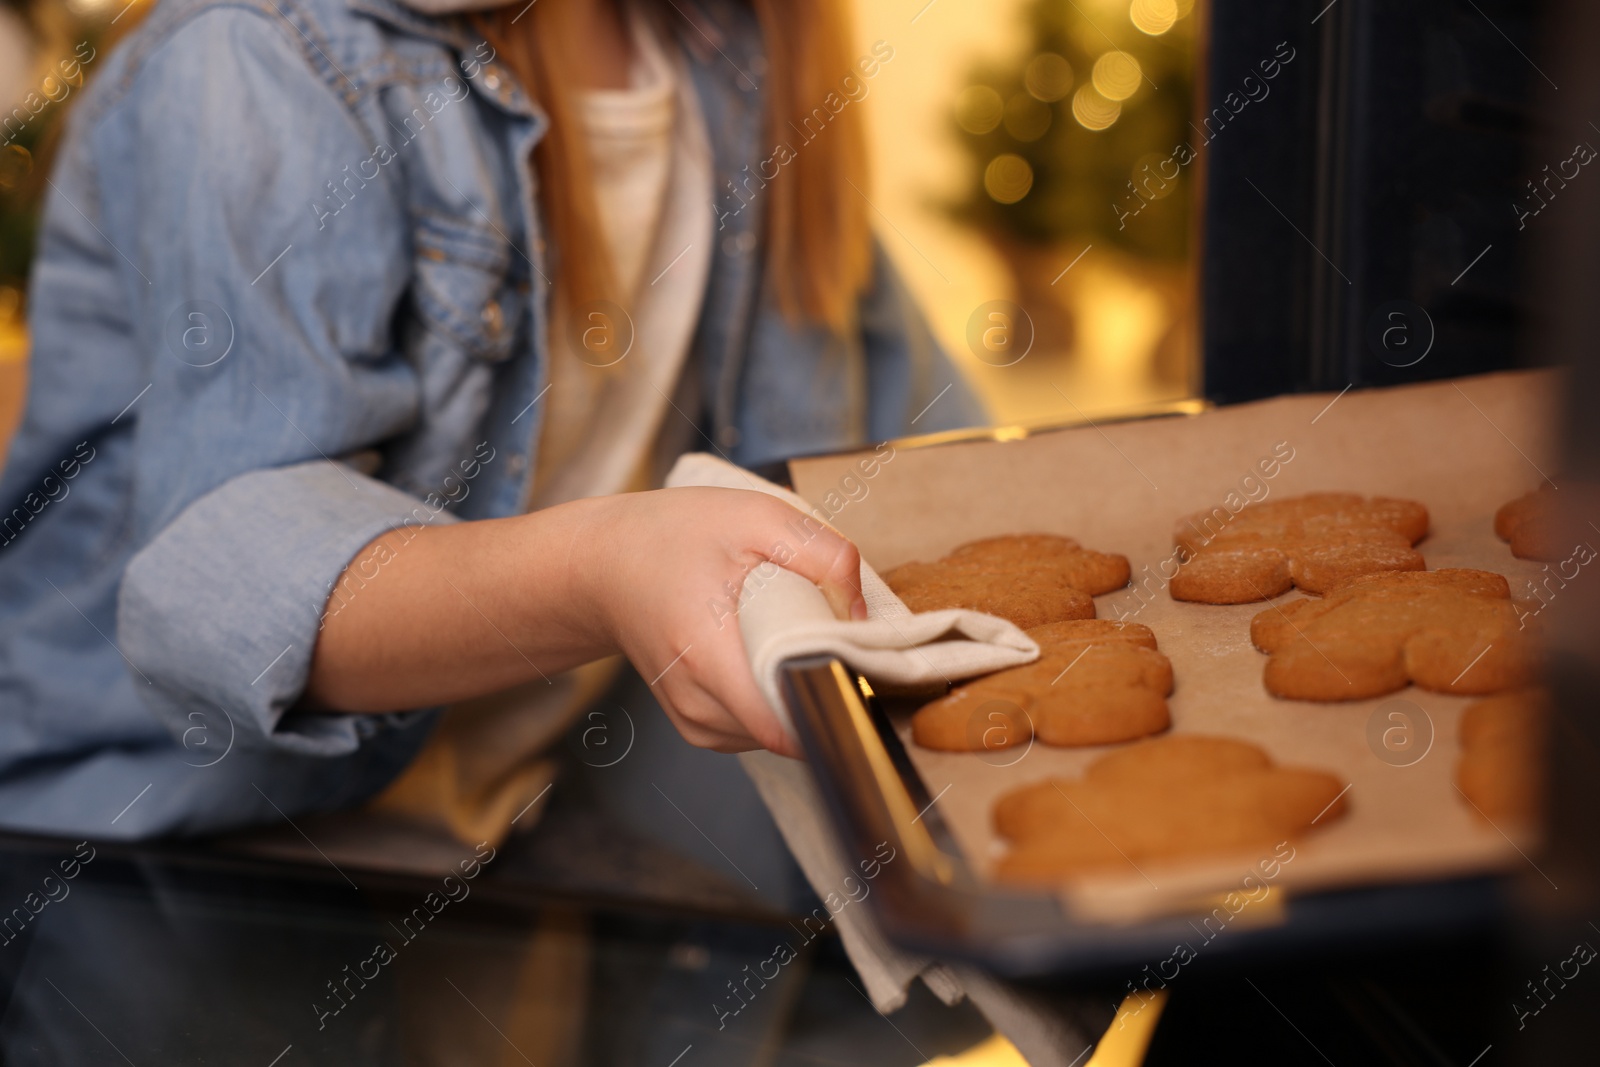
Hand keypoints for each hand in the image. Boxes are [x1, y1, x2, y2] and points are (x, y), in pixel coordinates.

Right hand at [570, 487, 865, 756]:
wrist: (605, 563)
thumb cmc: (675, 535)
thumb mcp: (757, 517)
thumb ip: (825, 557)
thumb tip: (862, 616)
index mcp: (708, 656)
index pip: (791, 724)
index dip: (836, 693)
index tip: (853, 657)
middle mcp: (697, 705)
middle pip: (792, 726)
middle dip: (822, 684)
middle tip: (820, 629)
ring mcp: (694, 722)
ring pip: (779, 732)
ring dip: (798, 691)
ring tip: (785, 635)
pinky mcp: (698, 725)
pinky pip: (759, 727)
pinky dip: (775, 696)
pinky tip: (765, 653)